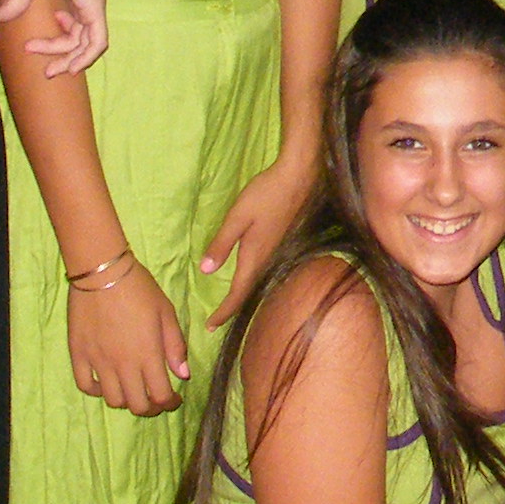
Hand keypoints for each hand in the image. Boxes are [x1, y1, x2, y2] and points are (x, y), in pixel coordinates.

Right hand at [0, 0, 109, 73]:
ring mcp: (95, 8)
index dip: (56, 43)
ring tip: (49, 69)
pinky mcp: (96, 9)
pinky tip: (72, 67)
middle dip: (61, 57)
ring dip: (68, 60)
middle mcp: (89, 5)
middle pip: (80, 40)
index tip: (30, 47)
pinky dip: (87, 57)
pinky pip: (98, 42)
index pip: (73, 29)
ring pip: (86, 45)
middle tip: (46, 72)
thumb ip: (16, 3)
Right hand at [68, 251, 189, 410]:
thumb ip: (175, 346)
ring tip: (132, 389)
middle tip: (154, 399)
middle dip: (150, 407)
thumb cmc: (139, 288)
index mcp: (148, 355)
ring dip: (125, 400)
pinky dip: (97, 391)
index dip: (169, 404)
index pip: (160, 396)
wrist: (102, 271)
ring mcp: (98, 362)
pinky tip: (105, 382)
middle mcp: (123, 364)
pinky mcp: (79, 355)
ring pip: (112, 400)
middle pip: (137, 405)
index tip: (174, 400)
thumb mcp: (166, 312)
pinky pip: (85, 386)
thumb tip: (184, 374)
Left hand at [200, 162, 303, 326]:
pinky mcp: (280, 241)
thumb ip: (222, 244)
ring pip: (256, 282)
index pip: (237, 293)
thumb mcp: (237, 217)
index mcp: (255, 256)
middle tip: (215, 322)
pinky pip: (263, 271)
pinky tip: (247, 277)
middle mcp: (267, 259)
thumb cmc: (266, 194)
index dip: (224, 311)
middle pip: (248, 292)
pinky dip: (250, 282)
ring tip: (228, 305)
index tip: (209, 326)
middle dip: (231, 309)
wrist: (299, 177)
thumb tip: (205, 271)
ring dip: (241, 296)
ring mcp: (276, 250)